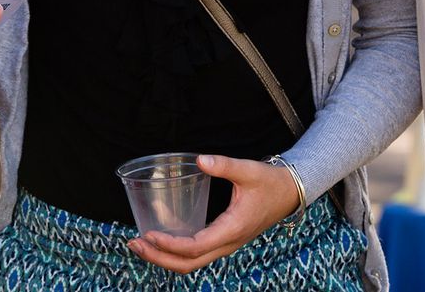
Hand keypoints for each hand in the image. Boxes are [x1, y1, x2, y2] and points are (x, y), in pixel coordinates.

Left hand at [127, 154, 302, 273]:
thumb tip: (200, 159)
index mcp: (232, 230)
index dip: (169, 245)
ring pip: (192, 263)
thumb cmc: (270, 182)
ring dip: (165, 258)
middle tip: (134, 243)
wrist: (290, 192)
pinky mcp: (224, 240)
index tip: (149, 233)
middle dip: (159, 258)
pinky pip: (197, 255)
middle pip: (188, 264)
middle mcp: (227, 243)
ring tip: (141, 244)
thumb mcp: (248, 170)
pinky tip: (162, 239)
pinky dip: (176, 252)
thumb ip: (224, 165)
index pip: (195, 247)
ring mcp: (226, 244)